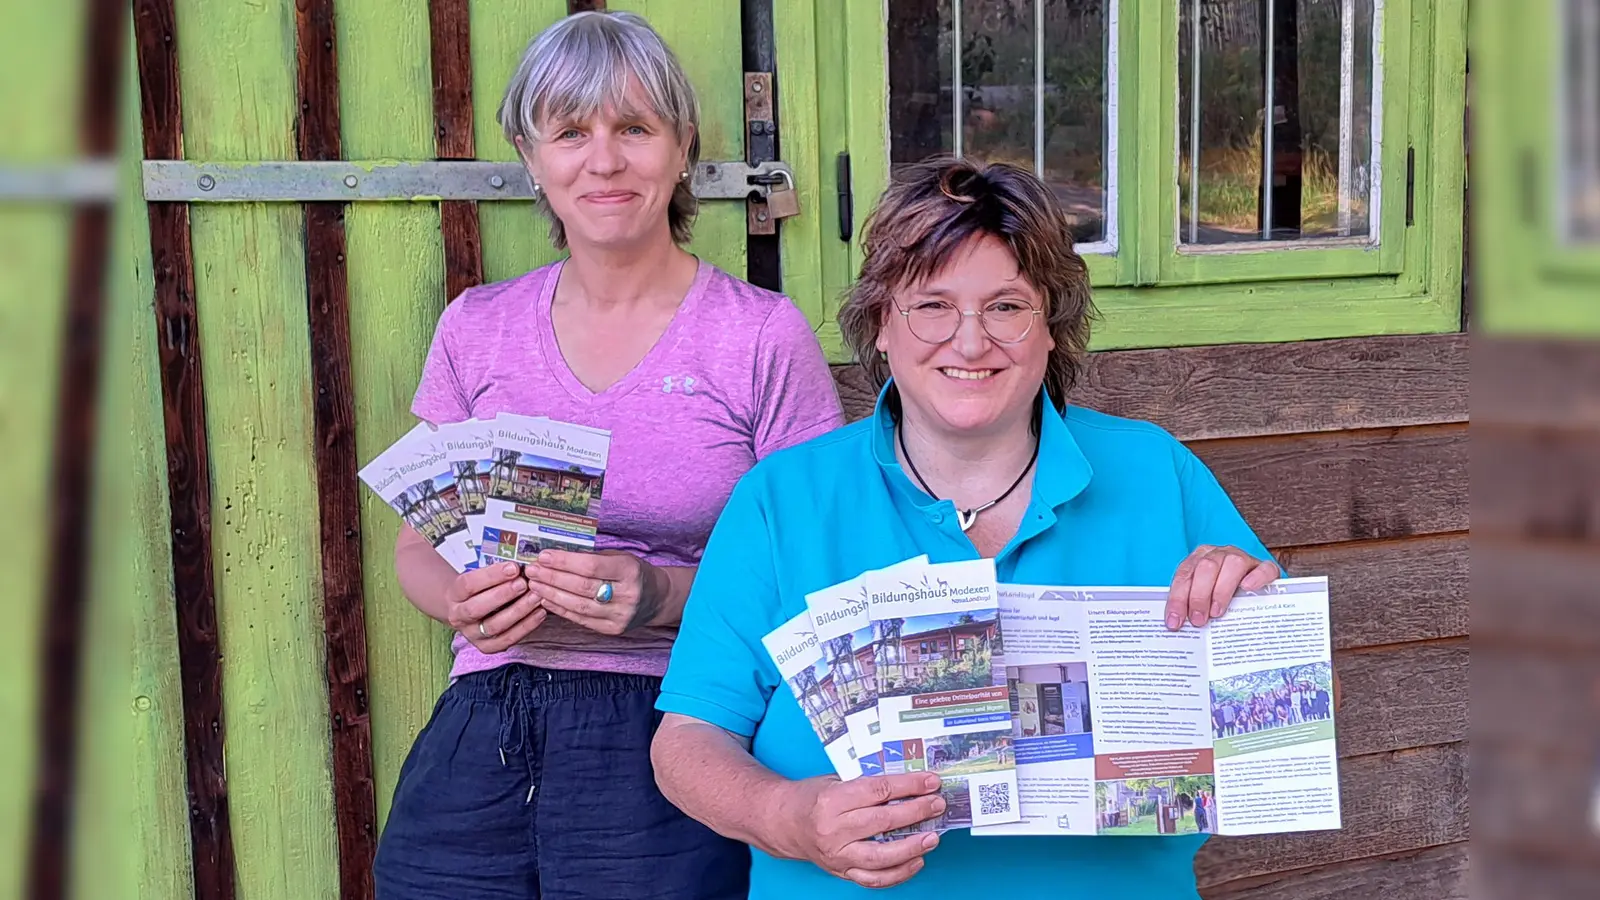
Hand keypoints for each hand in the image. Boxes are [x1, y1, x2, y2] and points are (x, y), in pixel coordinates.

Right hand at [445, 561, 545, 652]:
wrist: (465, 609)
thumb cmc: (479, 588)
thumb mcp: (479, 575)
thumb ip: (497, 572)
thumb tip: (522, 564)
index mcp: (454, 594)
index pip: (468, 584)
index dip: (491, 576)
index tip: (513, 567)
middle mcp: (459, 616)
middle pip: (477, 608)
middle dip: (502, 595)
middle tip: (524, 584)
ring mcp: (472, 634)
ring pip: (494, 626)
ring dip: (518, 611)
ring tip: (536, 597)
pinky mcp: (486, 647)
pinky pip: (507, 640)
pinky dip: (526, 627)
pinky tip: (539, 613)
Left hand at [526, 550, 664, 635]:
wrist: (657, 598)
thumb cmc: (633, 572)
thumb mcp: (619, 557)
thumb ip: (591, 558)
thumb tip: (555, 557)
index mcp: (629, 571)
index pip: (591, 566)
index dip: (564, 562)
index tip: (543, 556)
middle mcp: (626, 594)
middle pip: (581, 587)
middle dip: (552, 578)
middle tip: (531, 570)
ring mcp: (620, 615)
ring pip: (578, 606)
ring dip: (551, 595)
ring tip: (534, 585)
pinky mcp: (612, 629)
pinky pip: (581, 619)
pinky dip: (560, 610)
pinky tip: (546, 600)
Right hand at [771, 772, 945, 888]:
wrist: (783, 822)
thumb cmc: (813, 797)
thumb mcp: (835, 779)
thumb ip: (867, 783)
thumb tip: (910, 784)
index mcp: (832, 799)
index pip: (878, 790)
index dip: (909, 785)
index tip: (931, 781)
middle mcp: (833, 829)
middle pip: (883, 821)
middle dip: (917, 812)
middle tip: (938, 805)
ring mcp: (837, 855)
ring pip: (881, 857)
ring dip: (912, 848)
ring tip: (933, 838)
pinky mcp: (841, 872)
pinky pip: (873, 879)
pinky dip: (898, 873)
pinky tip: (916, 861)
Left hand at [1166, 544, 1279, 629]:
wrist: (1256, 586)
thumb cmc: (1223, 595)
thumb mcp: (1204, 598)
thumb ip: (1193, 606)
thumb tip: (1178, 627)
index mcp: (1200, 558)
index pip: (1184, 575)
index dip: (1178, 598)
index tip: (1175, 622)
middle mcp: (1220, 554)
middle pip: (1206, 568)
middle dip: (1198, 596)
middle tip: (1198, 620)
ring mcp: (1244, 558)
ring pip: (1232, 564)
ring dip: (1221, 590)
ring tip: (1217, 613)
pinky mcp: (1265, 567)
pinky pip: (1263, 568)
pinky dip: (1256, 577)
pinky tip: (1248, 588)